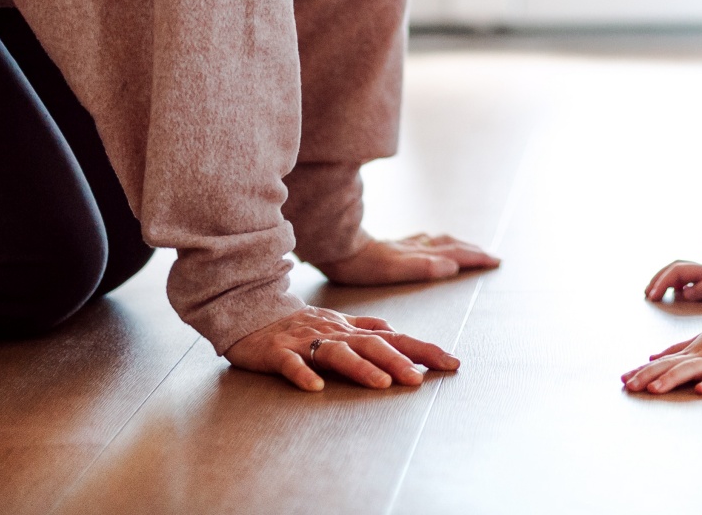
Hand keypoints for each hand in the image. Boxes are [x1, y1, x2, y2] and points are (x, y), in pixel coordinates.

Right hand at [225, 305, 458, 391]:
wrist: (249, 312)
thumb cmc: (297, 324)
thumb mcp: (336, 324)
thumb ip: (365, 327)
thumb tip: (395, 329)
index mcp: (350, 329)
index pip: (394, 338)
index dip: (423, 349)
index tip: (453, 363)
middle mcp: (333, 333)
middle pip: (371, 345)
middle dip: (397, 361)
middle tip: (420, 380)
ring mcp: (305, 341)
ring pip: (337, 353)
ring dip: (360, 368)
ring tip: (382, 383)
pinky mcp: (277, 352)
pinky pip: (290, 364)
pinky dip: (303, 374)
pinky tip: (316, 388)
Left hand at [314, 231, 499, 284]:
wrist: (336, 246)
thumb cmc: (360, 265)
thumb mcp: (392, 270)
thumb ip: (422, 267)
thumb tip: (451, 266)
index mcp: (418, 255)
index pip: (454, 254)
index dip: (475, 258)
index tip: (495, 261)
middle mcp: (414, 247)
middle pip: (450, 245)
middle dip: (473, 250)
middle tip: (491, 256)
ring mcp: (403, 245)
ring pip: (437, 242)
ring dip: (457, 244)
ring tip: (469, 248)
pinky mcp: (391, 246)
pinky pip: (422, 241)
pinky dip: (436, 242)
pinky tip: (430, 242)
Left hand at [621, 308, 701, 395]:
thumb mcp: (698, 341)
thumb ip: (675, 350)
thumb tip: (650, 357)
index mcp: (691, 352)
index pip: (662, 362)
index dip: (642, 371)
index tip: (622, 379)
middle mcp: (700, 355)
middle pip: (670, 366)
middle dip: (648, 377)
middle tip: (628, 386)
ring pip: (691, 369)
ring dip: (671, 379)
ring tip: (654, 390)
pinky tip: (700, 390)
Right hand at [643, 259, 701, 302]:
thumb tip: (684, 291)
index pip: (677, 272)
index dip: (663, 283)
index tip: (652, 297)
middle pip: (676, 267)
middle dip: (659, 278)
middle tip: (646, 292)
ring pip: (682, 270)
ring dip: (666, 278)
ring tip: (654, 290)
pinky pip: (690, 276)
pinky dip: (677, 281)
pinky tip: (675, 291)